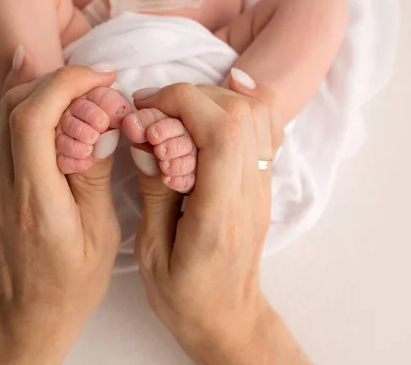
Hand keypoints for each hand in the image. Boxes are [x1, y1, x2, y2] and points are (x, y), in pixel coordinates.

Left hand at [0, 59, 120, 364]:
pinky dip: (33, 106)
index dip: (66, 84)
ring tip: (86, 94)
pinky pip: (6, 129)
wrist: (30, 314)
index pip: (33, 120)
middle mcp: (5, 186)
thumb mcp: (100, 231)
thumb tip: (101, 123)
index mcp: (36, 201)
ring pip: (6, 112)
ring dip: (45, 90)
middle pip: (14, 105)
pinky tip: (60, 103)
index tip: (102, 78)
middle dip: (58, 80)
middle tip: (99, 83)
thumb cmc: (72, 283)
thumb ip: (95, 173)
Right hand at [133, 78, 308, 363]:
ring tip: (175, 111)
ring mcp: (261, 188)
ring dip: (212, 98)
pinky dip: (246, 101)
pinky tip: (225, 91)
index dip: (181, 102)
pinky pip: (266, 128)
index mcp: (217, 216)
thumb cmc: (183, 296)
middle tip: (151, 111)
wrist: (227, 318)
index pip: (220, 132)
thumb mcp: (152, 250)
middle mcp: (248, 195)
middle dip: (189, 96)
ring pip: (258, 113)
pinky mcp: (261, 184)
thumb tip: (146, 137)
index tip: (144, 109)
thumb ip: (154, 190)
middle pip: (240, 114)